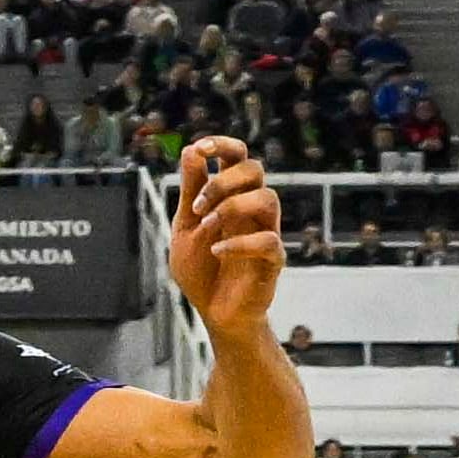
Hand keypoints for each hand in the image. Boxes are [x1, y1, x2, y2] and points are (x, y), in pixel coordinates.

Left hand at [169, 136, 284, 329]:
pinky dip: (240, 242)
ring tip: (207, 226)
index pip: (238, 157)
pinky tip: (216, 251)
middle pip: (255, 169)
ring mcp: (264, 232)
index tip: (201, 148)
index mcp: (230, 197)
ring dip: (232, 206)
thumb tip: (192, 150)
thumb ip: (191, 190)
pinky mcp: (272, 259)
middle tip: (198, 205)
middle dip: (223, 180)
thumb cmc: (201, 269)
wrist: (213, 312)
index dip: (224, 145)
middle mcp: (251, 210)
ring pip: (268, 197)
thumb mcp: (185, 227)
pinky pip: (268, 240)